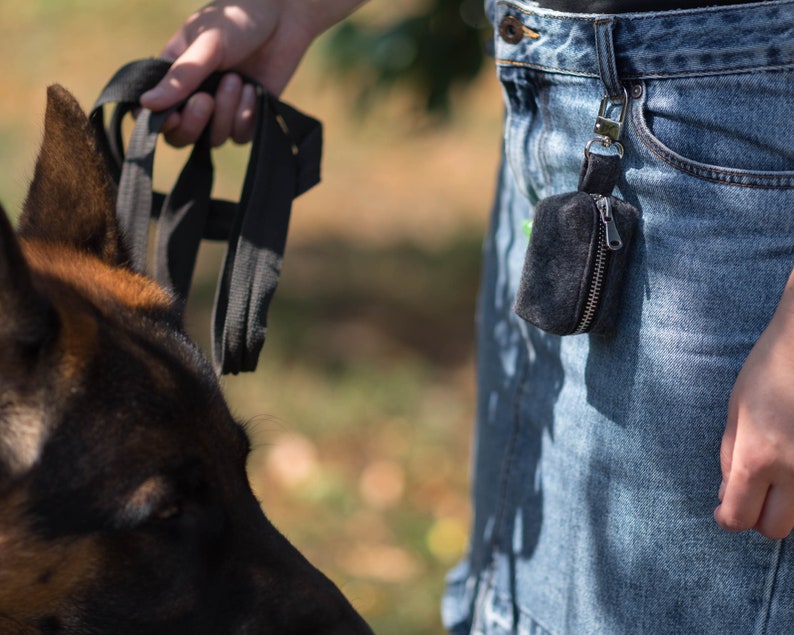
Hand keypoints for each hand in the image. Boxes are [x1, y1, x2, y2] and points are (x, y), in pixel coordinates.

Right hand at [139, 0, 365, 146]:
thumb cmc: (237, 19)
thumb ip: (180, 77)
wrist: (284, 17)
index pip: (154, 114)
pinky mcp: (248, 116)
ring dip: (225, 112)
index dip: (160, 124)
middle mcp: (194, 96)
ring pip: (213, 138)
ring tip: (236, 79)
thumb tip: (146, 104)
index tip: (173, 117)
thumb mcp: (205, 45)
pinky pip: (240, 135)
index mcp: (173, 75)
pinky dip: (245, 115)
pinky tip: (253, 89)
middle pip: (182, 137)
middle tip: (206, 99)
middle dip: (194, 124)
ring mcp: (222, 109)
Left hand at [715, 269, 793, 538]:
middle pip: (775, 529)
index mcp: (757, 458)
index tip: (725, 508)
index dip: (728, 516)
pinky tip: (793, 458)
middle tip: (754, 492)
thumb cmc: (769, 370)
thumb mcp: (735, 410)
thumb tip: (727, 495)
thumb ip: (730, 457)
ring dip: (787, 503)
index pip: (739, 517)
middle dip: (760, 516)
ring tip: (779, 468)